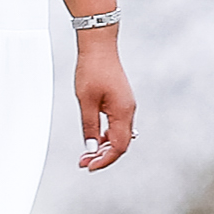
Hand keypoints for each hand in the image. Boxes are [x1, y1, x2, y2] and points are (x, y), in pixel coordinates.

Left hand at [73, 33, 136, 171]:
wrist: (99, 46)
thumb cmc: (93, 69)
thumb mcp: (86, 101)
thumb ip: (89, 127)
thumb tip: (91, 148)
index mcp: (122, 112)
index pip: (119, 147)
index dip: (105, 160)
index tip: (89, 166)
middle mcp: (129, 111)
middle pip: (121, 144)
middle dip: (103, 156)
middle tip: (84, 162)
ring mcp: (126, 106)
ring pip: (119, 136)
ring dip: (104, 147)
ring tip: (87, 153)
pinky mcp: (122, 102)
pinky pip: (118, 126)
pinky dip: (106, 136)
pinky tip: (94, 138)